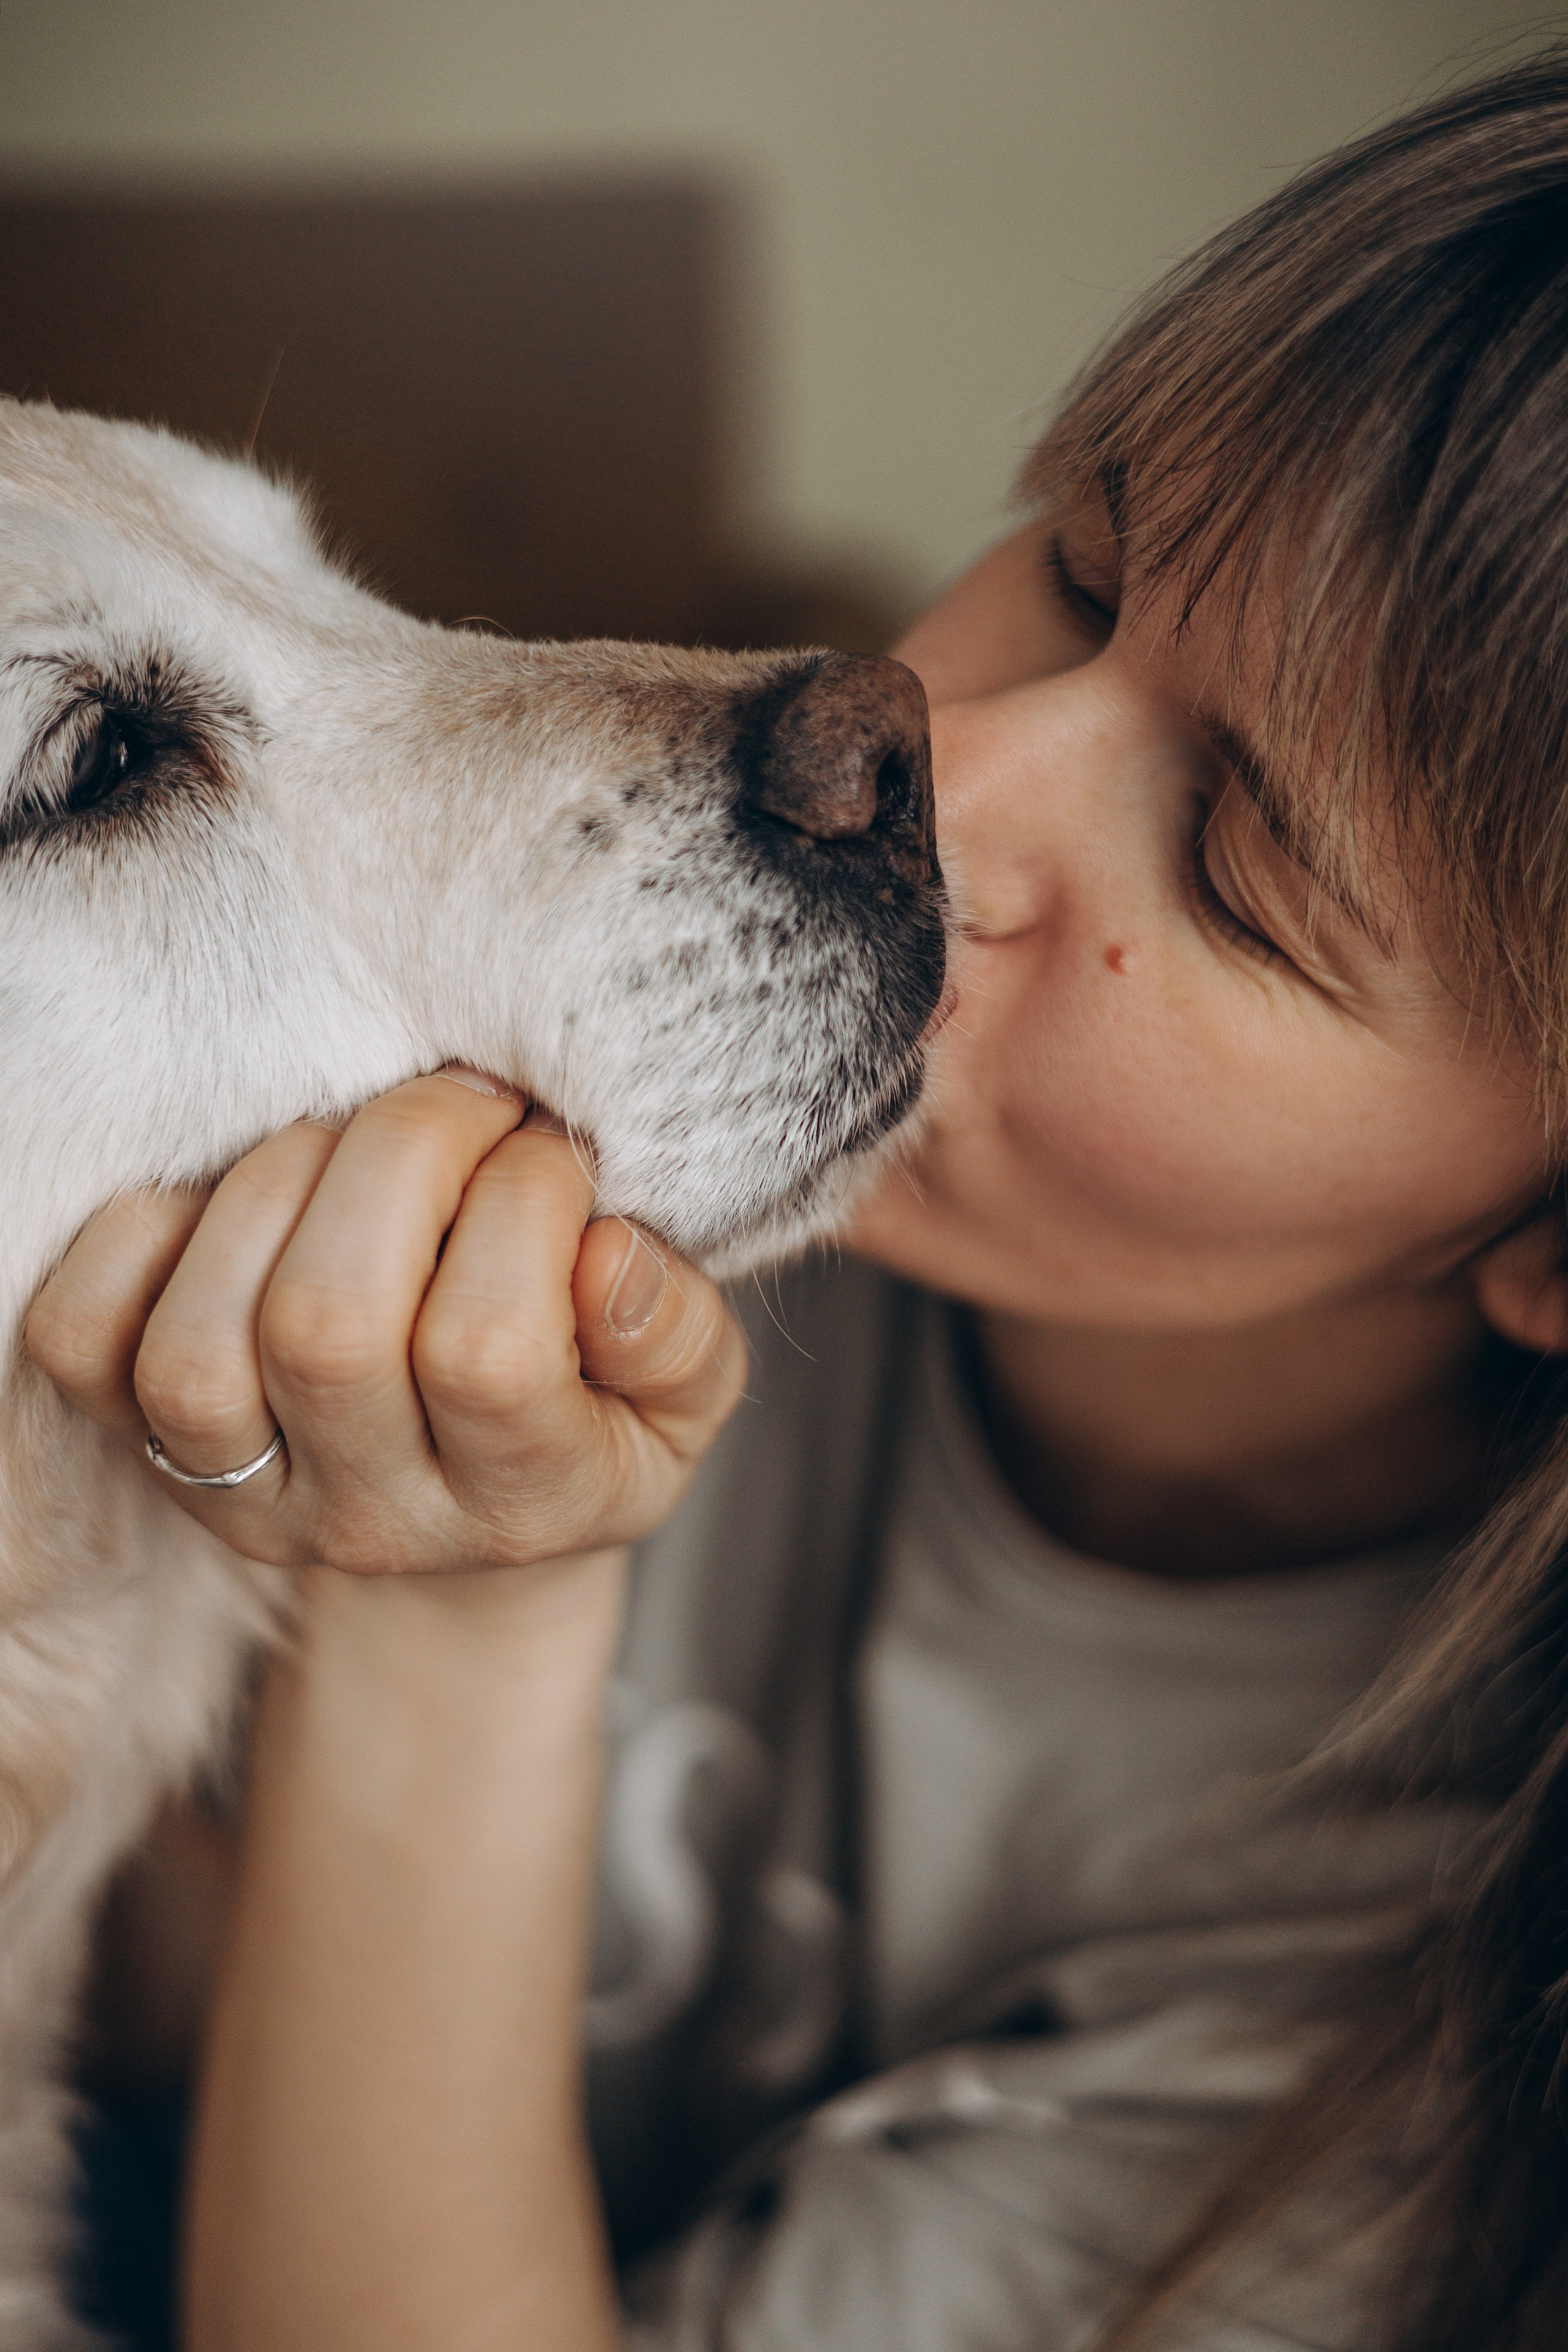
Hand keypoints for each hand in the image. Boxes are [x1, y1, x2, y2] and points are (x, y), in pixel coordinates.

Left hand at [25, 1071, 747, 1576]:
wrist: (474, 1525)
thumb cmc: (587, 1415)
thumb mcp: (682, 1396)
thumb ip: (674, 1333)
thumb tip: (604, 1252)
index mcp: (521, 1498)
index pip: (488, 1350)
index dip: (524, 1201)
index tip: (552, 1146)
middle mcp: (369, 1515)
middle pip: (328, 1329)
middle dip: (400, 1155)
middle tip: (460, 1103)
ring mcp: (244, 1492)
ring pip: (200, 1347)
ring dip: (274, 1187)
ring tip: (351, 1144)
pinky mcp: (148, 1447)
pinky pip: (86, 1344)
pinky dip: (137, 1239)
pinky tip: (231, 1199)